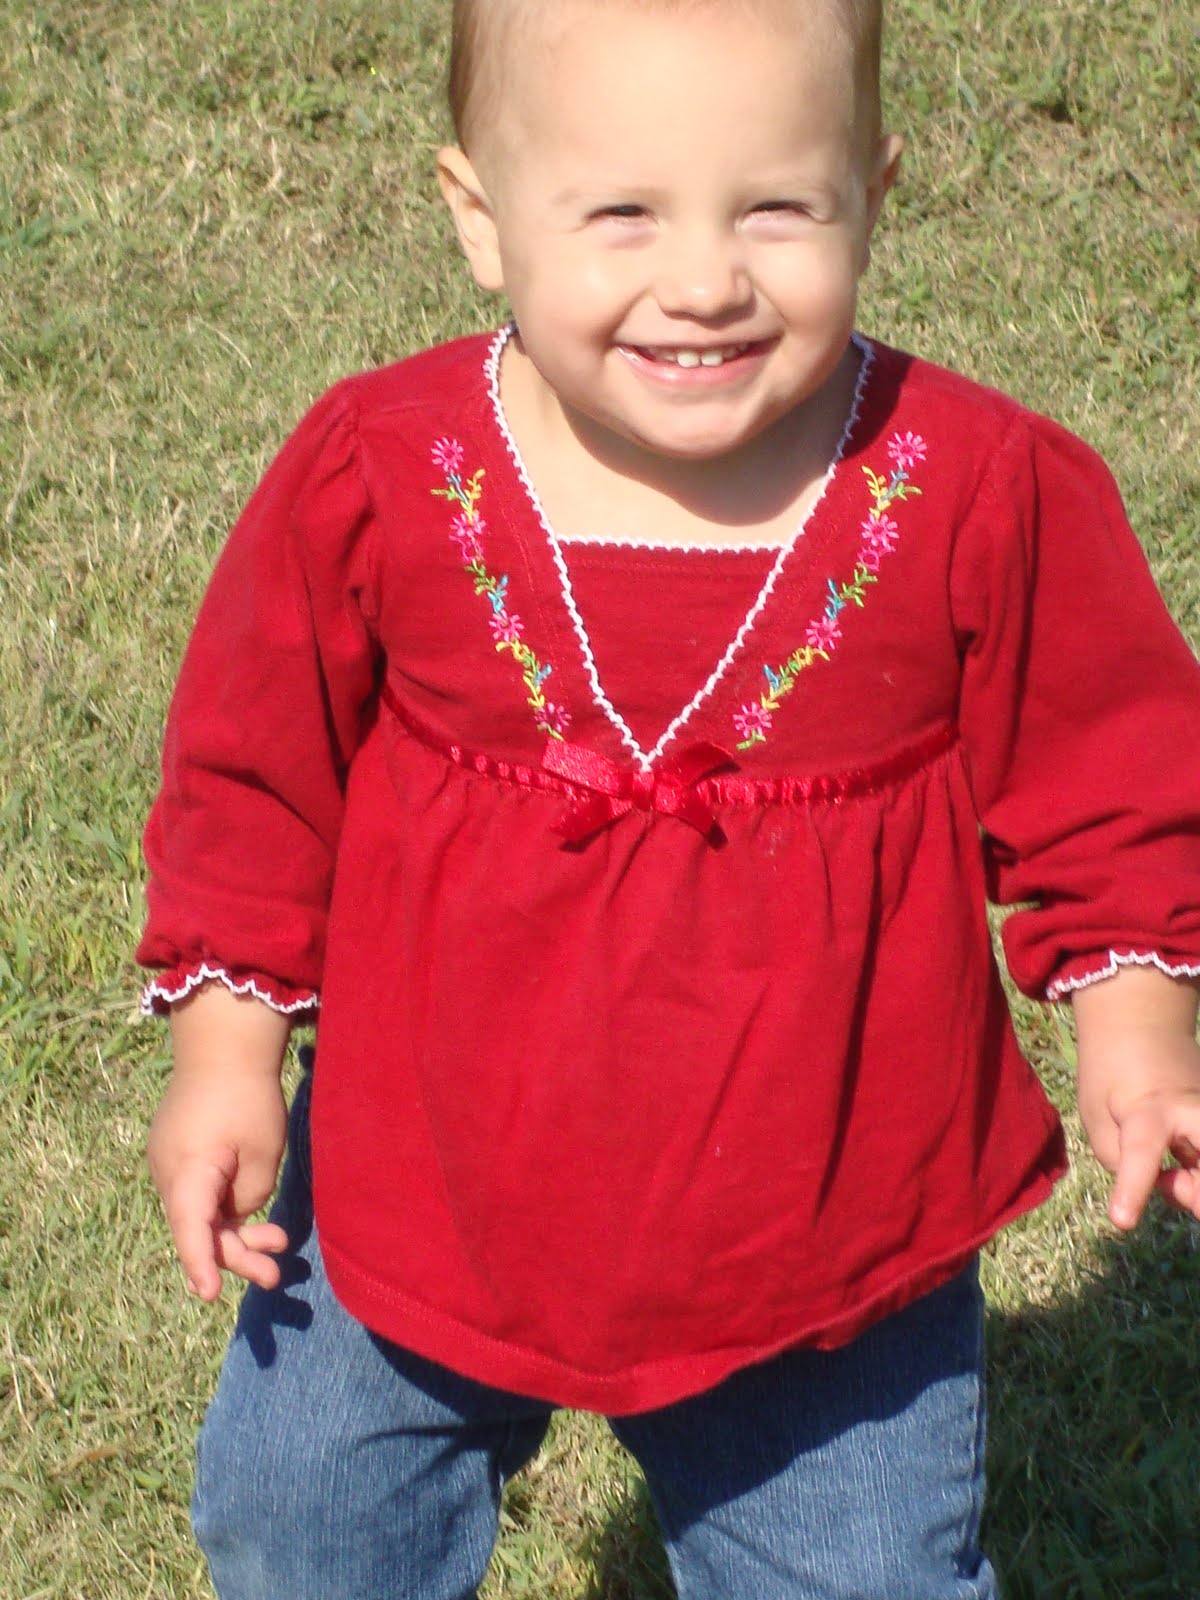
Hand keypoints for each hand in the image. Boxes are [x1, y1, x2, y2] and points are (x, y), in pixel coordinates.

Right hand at [148, 984, 292, 1298]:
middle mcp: (168, 1173)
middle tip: (275, 1276)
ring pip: (199, 1215)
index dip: (201, 1263)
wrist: (222, 1046)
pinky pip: (199, 1197)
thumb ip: (251, 1195)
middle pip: (197, 1228)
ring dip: (234, 1234)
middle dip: (234, 1256)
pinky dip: (224, 1212)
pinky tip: (259, 1224)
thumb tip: (237, 1214)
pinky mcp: (180, 1158)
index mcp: (188, 1170)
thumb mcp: (265, 1151)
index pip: (191, 1228)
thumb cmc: (248, 1096)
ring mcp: (170, 1165)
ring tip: (279, 1246)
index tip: (209, 1294)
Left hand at [1072, 967, 1199, 1230]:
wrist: (1142, 1024)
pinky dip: (1197, 1170)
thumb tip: (1178, 1191)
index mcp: (1148, 1112)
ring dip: (1196, 1185)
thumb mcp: (1097, 1120)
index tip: (1122, 1221)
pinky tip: (1183, 1161)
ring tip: (1175, 1171)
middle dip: (1195, 1191)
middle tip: (1176, 1182)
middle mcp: (1193, 1114)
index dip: (1134, 1188)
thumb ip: (1125, 1165)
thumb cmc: (1110, 1076)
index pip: (1142, 1154)